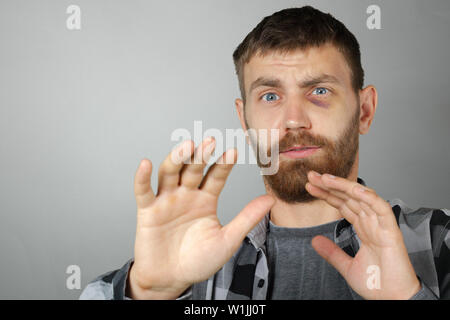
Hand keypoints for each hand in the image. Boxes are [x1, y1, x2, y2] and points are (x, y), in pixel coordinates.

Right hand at [128, 138, 274, 298]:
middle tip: (210, 142)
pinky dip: (142, 178)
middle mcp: (186, 195)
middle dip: (201, 155)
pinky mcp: (148, 211)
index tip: (232, 152)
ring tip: (187, 146)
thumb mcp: (228, 239)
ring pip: (170, 173)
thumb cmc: (199, 261)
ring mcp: (166, 200)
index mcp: (206, 200)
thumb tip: (271, 199)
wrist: (172, 280)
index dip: (223, 164)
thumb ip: (247, 218)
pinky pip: (143, 191)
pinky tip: (146, 164)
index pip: (216, 176)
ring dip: (177, 158)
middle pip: (193, 169)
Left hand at [305, 171, 420, 299]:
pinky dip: (369, 197)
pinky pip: (381, 208)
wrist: (393, 299)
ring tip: (325, 178)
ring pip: (362, 198)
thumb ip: (332, 252)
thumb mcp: (347, 266)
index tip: (310, 186)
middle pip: (349, 198)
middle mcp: (372, 223)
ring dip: (344, 186)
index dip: (327, 194)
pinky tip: (354, 189)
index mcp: (364, 229)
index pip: (343, 205)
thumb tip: (314, 241)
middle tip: (312, 175)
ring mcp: (381, 225)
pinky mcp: (391, 231)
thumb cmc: (378, 284)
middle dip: (330, 185)